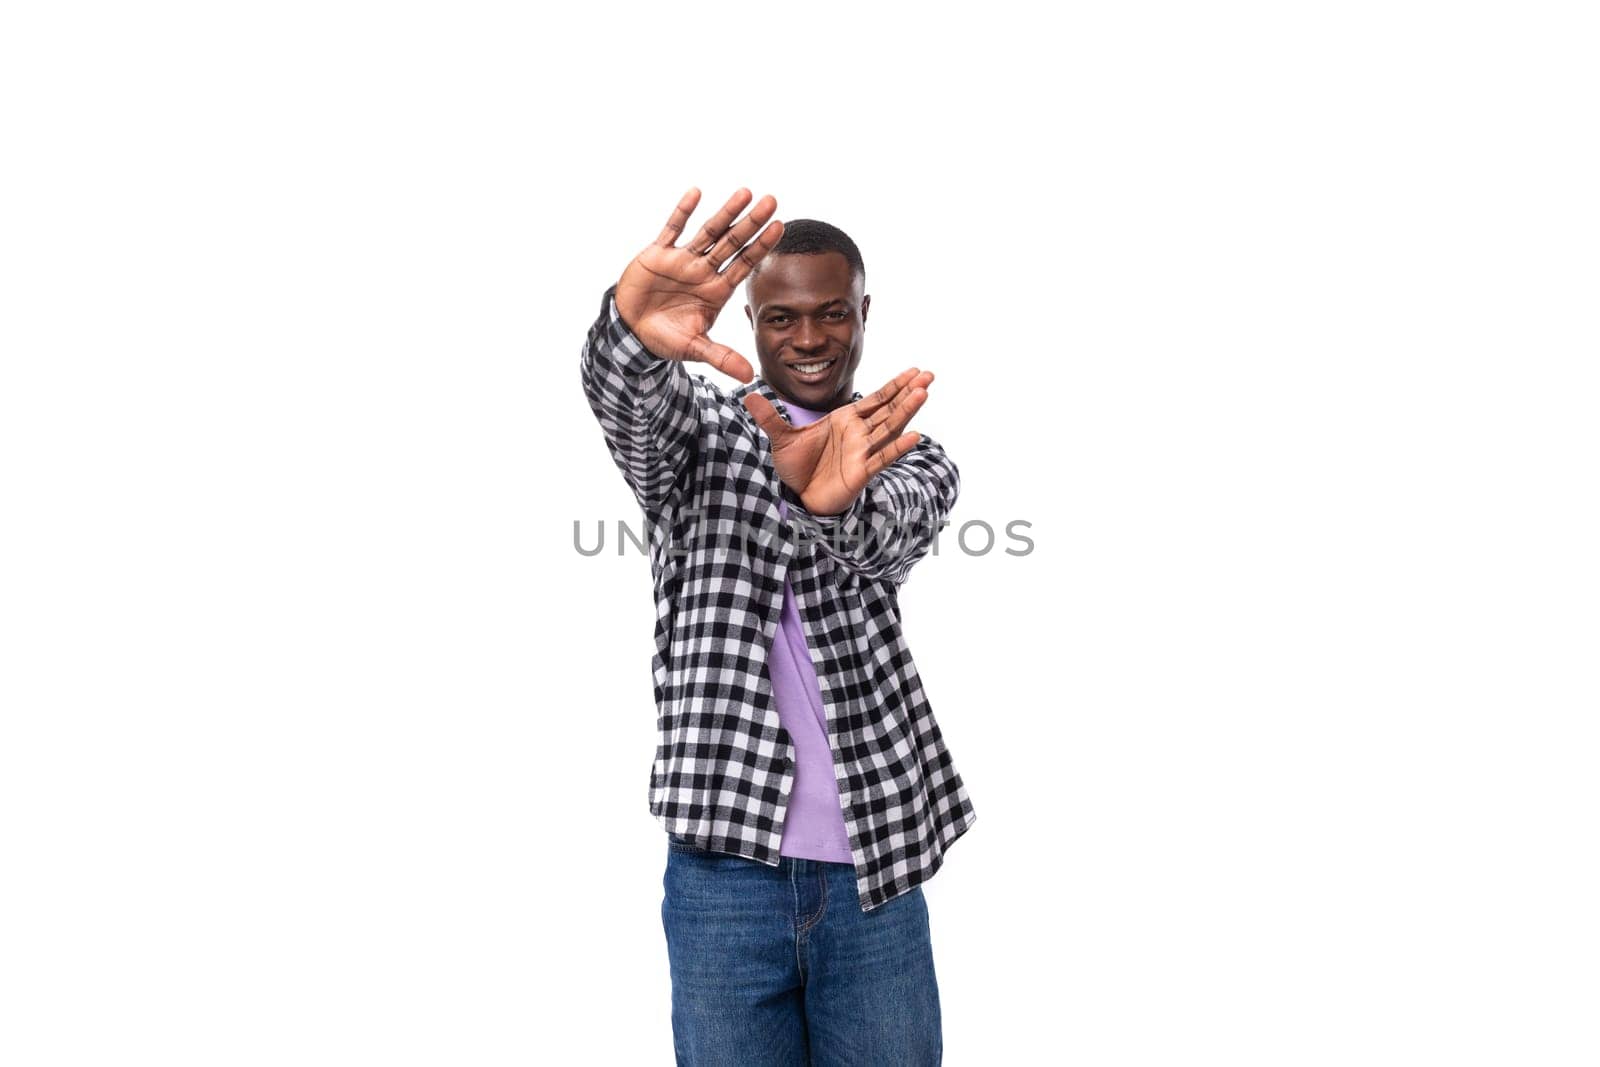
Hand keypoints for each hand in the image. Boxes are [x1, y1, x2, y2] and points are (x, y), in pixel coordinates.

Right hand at [614, 187, 783, 382]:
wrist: (632, 331)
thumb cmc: (666, 337)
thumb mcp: (695, 348)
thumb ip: (721, 357)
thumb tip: (749, 376)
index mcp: (716, 290)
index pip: (745, 264)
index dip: (761, 246)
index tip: (780, 227)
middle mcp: (704, 271)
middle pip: (732, 243)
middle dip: (752, 223)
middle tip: (773, 200)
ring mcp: (683, 260)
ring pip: (708, 231)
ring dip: (726, 213)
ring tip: (746, 193)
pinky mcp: (658, 254)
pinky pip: (672, 229)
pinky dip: (682, 212)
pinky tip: (697, 193)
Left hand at [743, 368, 933, 515]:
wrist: (798, 498)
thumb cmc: (798, 468)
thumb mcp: (781, 437)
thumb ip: (769, 416)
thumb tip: (747, 393)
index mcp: (845, 420)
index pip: (875, 399)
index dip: (895, 385)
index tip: (914, 370)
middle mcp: (859, 434)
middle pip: (888, 409)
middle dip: (908, 392)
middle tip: (929, 375)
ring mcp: (863, 452)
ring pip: (889, 428)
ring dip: (906, 411)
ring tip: (923, 393)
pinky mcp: (861, 472)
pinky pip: (881, 458)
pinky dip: (897, 447)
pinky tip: (914, 436)